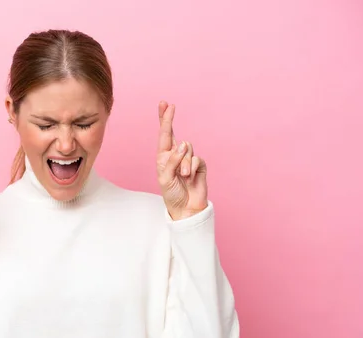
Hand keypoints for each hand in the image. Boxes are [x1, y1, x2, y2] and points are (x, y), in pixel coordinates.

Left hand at [156, 102, 207, 219]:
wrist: (186, 207)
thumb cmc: (172, 194)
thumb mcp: (165, 178)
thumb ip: (172, 161)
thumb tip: (183, 145)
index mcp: (163, 157)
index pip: (163, 136)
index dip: (164, 120)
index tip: (164, 105)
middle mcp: (175, 155)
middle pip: (174, 133)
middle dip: (169, 119)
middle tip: (169, 106)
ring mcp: (187, 159)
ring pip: (187, 148)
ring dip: (183, 163)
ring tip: (183, 176)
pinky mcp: (199, 164)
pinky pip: (196, 158)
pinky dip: (192, 167)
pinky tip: (190, 177)